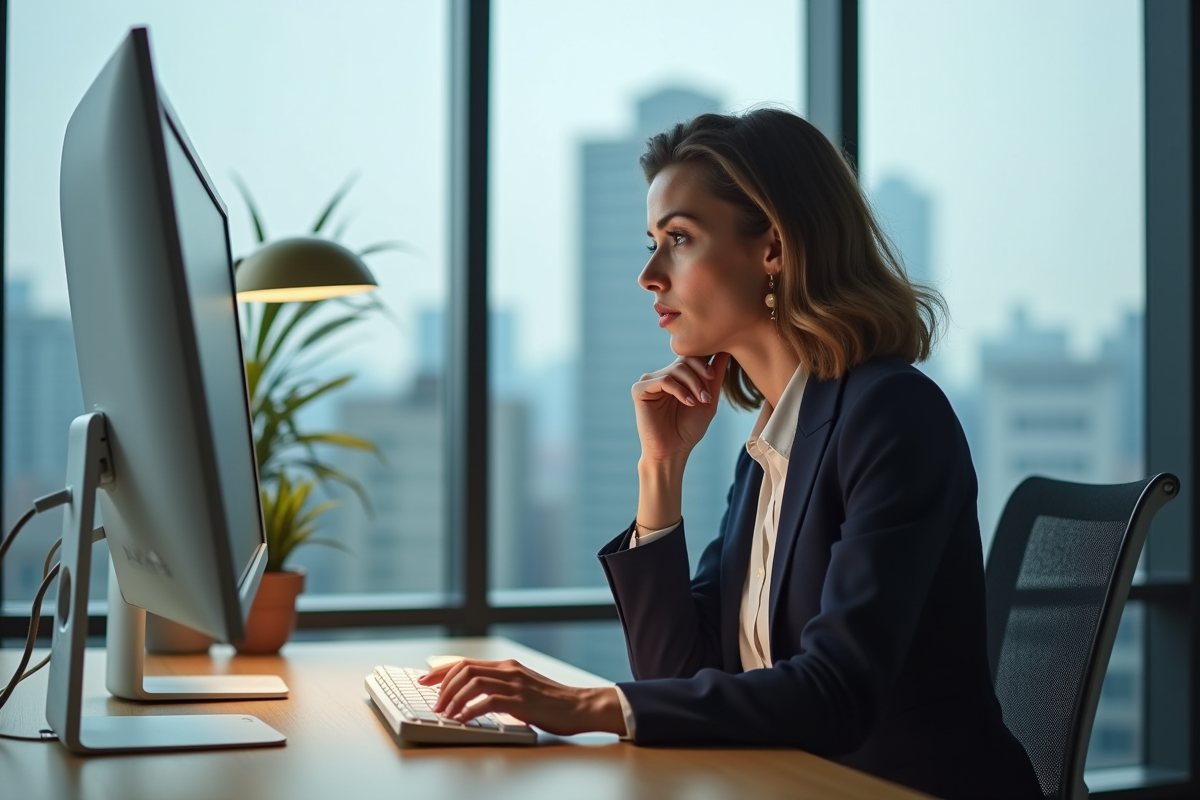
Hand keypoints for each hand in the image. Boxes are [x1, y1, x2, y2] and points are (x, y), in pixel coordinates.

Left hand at [416, 658, 625, 736]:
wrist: (580, 706)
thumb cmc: (552, 701)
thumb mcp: (523, 687)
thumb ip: (502, 686)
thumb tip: (474, 696)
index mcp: (507, 666)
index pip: (466, 662)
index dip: (441, 671)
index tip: (424, 680)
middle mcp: (508, 671)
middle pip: (464, 669)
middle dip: (442, 685)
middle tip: (434, 702)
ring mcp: (515, 685)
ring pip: (472, 682)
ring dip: (453, 699)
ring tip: (446, 713)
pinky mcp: (521, 701)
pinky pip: (487, 702)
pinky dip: (470, 711)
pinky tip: (462, 720)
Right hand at [632, 352, 730, 462]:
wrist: (673, 451)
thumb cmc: (689, 429)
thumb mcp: (708, 400)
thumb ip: (715, 376)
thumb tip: (726, 350)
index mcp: (676, 376)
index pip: (691, 356)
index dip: (705, 362)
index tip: (714, 378)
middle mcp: (662, 375)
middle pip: (685, 359)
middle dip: (701, 374)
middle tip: (707, 395)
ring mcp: (650, 381)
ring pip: (676, 369)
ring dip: (693, 385)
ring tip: (700, 402)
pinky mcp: (640, 389)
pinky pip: (664, 380)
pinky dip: (679, 390)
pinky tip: (688, 403)